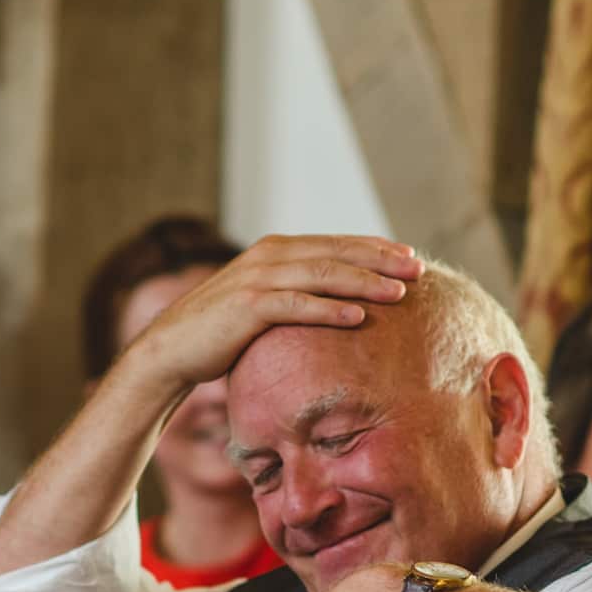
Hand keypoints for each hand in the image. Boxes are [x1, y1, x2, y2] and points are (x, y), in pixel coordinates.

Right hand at [119, 234, 418, 397]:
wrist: (172, 348)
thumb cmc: (223, 332)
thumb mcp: (264, 303)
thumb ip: (295, 294)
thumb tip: (337, 303)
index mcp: (276, 250)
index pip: (336, 243)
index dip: (375, 247)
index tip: (410, 256)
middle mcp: (269, 256)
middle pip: (336, 253)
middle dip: (381, 259)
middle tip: (419, 268)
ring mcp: (258, 280)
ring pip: (322, 275)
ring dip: (364, 282)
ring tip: (399, 292)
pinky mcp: (248, 307)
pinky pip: (296, 305)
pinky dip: (328, 309)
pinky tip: (358, 316)